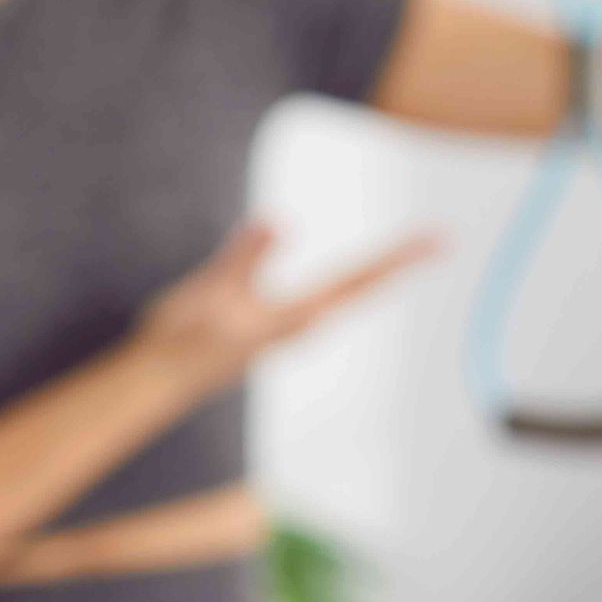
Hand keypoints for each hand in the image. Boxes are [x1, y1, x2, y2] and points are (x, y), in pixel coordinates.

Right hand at [129, 222, 443, 397]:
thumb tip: (280, 222)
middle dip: (398, 264)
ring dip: (376, 276)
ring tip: (406, 256)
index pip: (356, 280)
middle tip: (439, 241)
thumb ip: (246, 257)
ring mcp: (288, 331)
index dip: (396, 259)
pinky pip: (325, 304)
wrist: (161, 380)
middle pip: (361, 289)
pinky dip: (349, 286)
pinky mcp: (274, 330)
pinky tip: (350, 282)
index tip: (433, 242)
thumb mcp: (209, 290)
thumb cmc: (182, 339)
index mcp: (292, 316)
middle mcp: (300, 326)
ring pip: (345, 300)